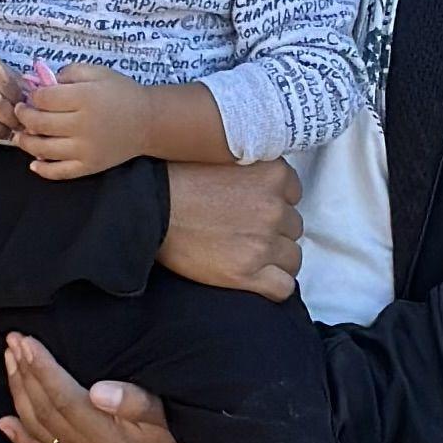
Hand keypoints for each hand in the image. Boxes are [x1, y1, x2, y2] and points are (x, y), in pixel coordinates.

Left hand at [0, 338, 191, 442]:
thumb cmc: (190, 427)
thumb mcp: (172, 411)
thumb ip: (138, 403)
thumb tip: (99, 391)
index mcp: (112, 440)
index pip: (64, 399)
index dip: (42, 369)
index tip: (26, 341)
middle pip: (47, 412)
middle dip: (26, 374)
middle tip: (12, 341)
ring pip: (41, 428)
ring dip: (20, 394)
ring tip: (10, 362)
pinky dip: (23, 438)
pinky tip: (4, 424)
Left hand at [19, 62, 157, 179]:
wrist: (148, 121)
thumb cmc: (120, 93)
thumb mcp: (97, 72)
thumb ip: (68, 72)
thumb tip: (40, 83)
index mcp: (85, 98)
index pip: (44, 99)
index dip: (31, 96)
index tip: (31, 95)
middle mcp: (84, 125)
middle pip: (39, 123)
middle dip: (24, 116)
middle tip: (21, 111)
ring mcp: (86, 149)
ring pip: (43, 149)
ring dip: (26, 142)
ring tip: (21, 135)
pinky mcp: (90, 166)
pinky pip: (60, 172)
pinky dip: (42, 169)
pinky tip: (34, 162)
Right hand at [156, 153, 301, 299]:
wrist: (147, 207)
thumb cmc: (177, 177)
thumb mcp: (224, 155)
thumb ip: (254, 166)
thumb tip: (265, 178)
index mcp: (273, 174)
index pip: (294, 194)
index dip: (275, 201)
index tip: (253, 204)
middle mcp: (274, 208)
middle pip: (293, 226)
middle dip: (273, 229)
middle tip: (243, 229)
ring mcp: (262, 243)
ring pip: (292, 257)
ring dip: (274, 257)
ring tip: (246, 252)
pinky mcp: (246, 273)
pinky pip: (282, 287)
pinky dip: (273, 285)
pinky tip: (255, 278)